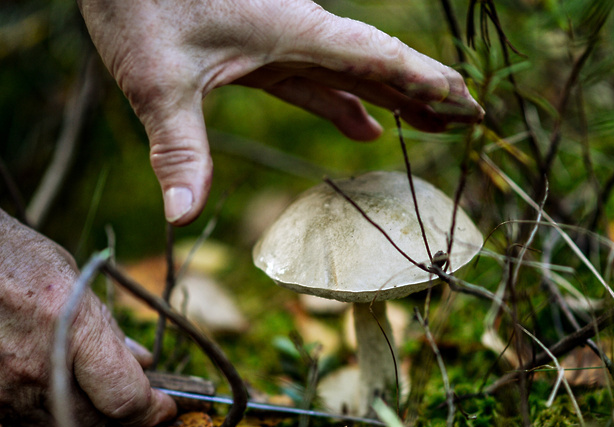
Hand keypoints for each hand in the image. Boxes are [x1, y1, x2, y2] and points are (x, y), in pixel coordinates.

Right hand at [0, 189, 175, 426]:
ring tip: (88, 386)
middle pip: (97, 425)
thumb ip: (103, 325)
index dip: (154, 410)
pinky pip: (20, 420)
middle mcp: (34, 370)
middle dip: (122, 415)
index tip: (165, 406)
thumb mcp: (65, 269)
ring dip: (83, 414)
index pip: (126, 399)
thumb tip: (136, 360)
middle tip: (131, 397)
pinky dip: (42, 408)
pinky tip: (43, 380)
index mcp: (66, 325)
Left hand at [78, 0, 483, 224]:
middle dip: (424, 93)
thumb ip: (179, 149)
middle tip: (469, 120)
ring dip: (388, 99)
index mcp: (295, 31)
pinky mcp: (252, 47)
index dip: (429, 83)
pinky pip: (310, 77)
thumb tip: (182, 218)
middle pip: (377, 65)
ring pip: (348, 72)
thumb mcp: (161, 81)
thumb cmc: (140, 3)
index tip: (472, 105)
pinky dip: (338, 101)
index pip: (380, 60)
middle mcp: (297, 31)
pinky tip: (359, 124)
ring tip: (427, 124)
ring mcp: (276, 38)